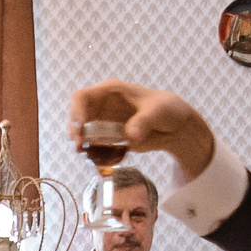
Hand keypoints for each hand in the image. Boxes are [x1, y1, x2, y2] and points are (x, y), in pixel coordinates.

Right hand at [71, 81, 218, 181]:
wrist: (175, 126)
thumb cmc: (167, 109)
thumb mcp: (158, 111)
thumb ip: (144, 121)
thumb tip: (130, 135)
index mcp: (110, 91)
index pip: (82, 97)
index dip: (76, 112)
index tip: (80, 130)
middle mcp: (103, 104)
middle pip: (76, 115)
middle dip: (75, 131)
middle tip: (80, 147)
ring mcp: (104, 120)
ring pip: (82, 131)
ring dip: (81, 142)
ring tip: (84, 153)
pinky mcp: (109, 136)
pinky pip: (94, 144)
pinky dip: (92, 152)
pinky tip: (97, 159)